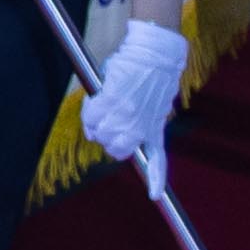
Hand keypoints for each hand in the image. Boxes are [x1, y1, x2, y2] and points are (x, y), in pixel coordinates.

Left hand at [81, 19, 187, 167]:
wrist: (157, 56)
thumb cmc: (128, 62)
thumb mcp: (103, 76)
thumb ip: (96, 100)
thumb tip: (93, 122)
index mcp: (110, 101)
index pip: (90, 121)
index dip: (90, 115)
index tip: (95, 108)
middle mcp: (126, 117)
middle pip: (103, 138)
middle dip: (99, 131)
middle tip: (105, 120)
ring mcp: (143, 126)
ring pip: (121, 151)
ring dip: (115, 145)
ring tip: (116, 134)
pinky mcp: (157, 129)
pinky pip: (159, 158)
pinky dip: (157, 177)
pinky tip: (154, 193)